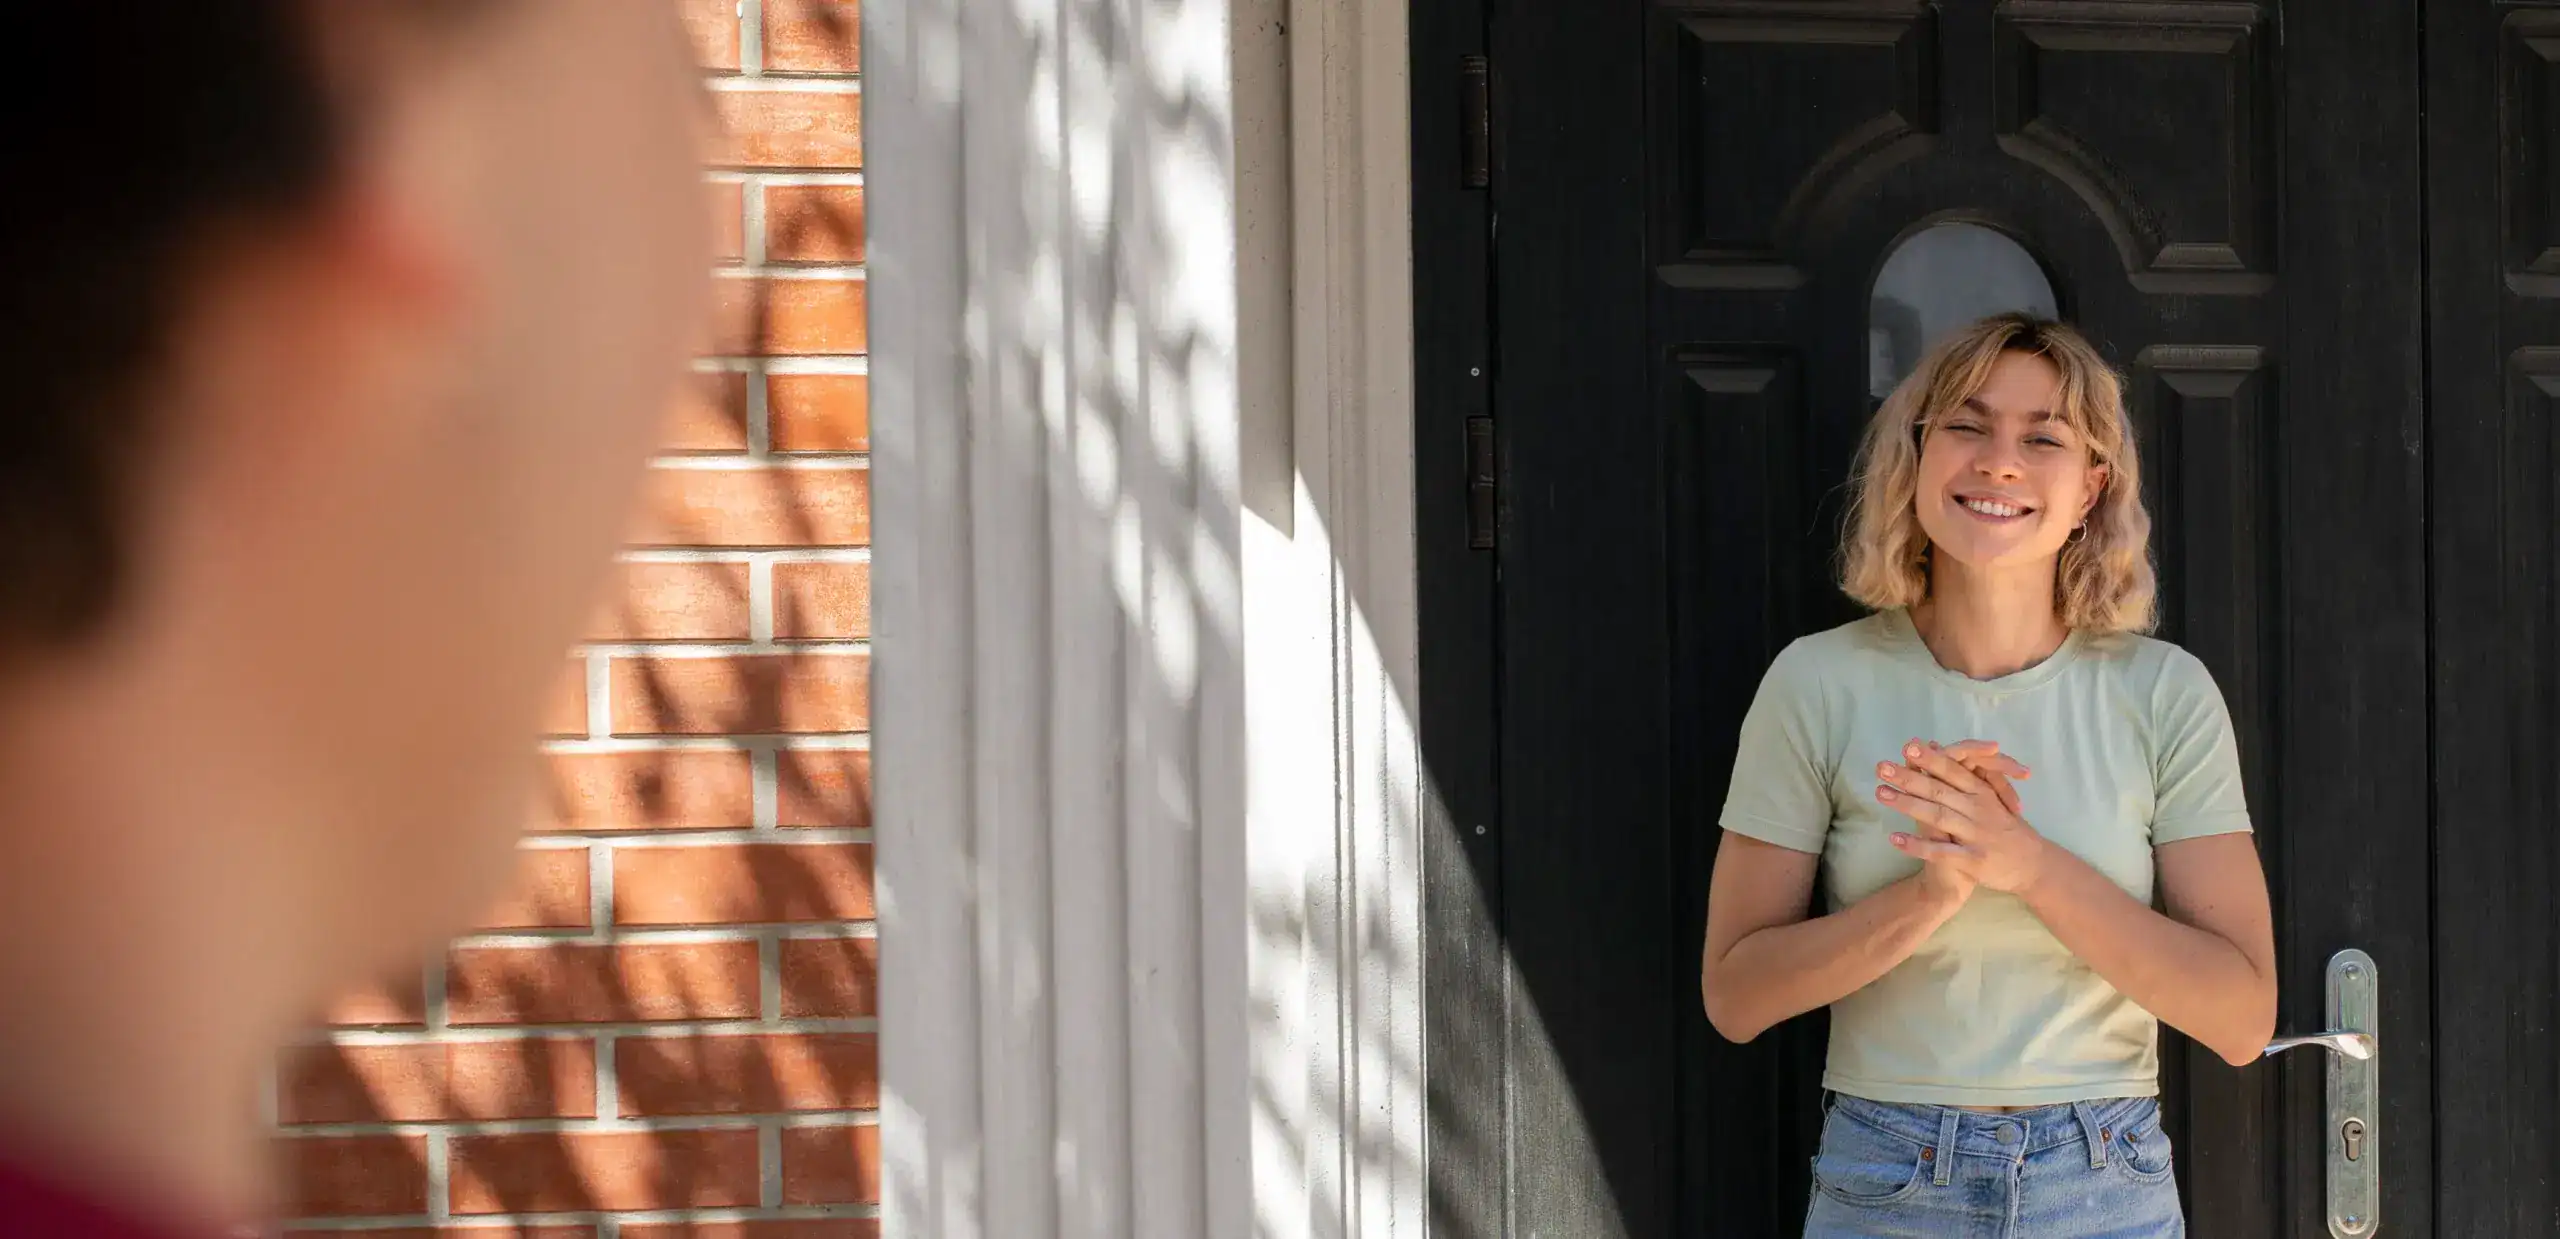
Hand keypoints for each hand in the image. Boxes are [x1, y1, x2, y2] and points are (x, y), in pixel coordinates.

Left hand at [1893, 739, 2024, 906]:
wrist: (2033, 866)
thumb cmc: (2006, 828)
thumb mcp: (1991, 798)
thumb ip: (1964, 776)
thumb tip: (1935, 745)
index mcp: (1983, 793)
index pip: (1955, 771)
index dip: (1932, 758)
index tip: (1908, 746)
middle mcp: (1979, 810)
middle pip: (1939, 790)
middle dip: (1909, 777)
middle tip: (1881, 767)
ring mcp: (1976, 835)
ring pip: (1937, 816)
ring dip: (1907, 804)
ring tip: (1881, 794)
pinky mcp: (1973, 860)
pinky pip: (1941, 852)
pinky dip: (1917, 846)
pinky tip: (1894, 839)